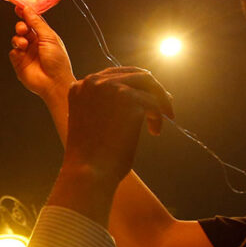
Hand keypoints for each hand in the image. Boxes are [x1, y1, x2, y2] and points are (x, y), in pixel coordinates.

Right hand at [9, 6, 75, 104]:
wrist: (54, 83)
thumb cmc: (57, 61)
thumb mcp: (49, 37)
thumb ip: (36, 23)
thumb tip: (27, 9)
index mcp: (45, 36)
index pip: (33, 22)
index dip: (26, 14)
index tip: (18, 7)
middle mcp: (35, 43)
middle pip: (23, 28)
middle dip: (20, 26)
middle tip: (23, 29)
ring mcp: (27, 53)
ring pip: (16, 39)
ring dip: (18, 38)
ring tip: (24, 44)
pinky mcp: (19, 62)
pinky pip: (13, 52)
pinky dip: (15, 50)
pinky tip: (21, 52)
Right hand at [64, 67, 171, 182]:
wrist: (88, 172)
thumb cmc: (91, 156)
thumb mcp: (92, 122)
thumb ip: (106, 104)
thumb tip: (141, 94)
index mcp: (80, 86)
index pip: (114, 75)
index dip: (135, 85)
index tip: (148, 96)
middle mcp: (93, 82)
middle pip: (134, 74)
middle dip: (152, 89)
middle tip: (165, 105)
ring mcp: (110, 88)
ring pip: (148, 83)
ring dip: (160, 100)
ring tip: (165, 117)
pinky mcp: (128, 99)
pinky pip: (154, 102)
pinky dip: (158, 118)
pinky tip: (154, 132)